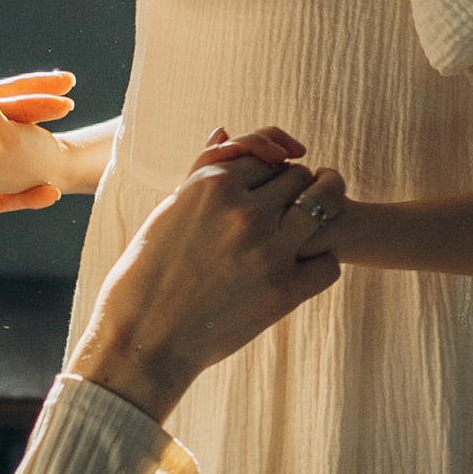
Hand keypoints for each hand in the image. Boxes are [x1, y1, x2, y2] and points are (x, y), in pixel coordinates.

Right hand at [71, 137, 346, 424]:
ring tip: (319, 218)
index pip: (264, 157)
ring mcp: (268, 251)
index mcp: (211, 185)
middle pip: (298, 176)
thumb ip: (201, 170)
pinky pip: (329, 262)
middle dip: (297, 187)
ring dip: (325, 207)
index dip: (270, 170)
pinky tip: (305, 268)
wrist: (144, 340)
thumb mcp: (168, 211)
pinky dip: (320, 263)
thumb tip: (226, 133)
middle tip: (294, 205)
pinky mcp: (285, 291)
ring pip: (324, 203)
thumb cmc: (146, 275)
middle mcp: (244, 211)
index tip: (270, 185)